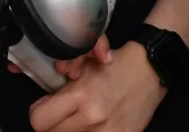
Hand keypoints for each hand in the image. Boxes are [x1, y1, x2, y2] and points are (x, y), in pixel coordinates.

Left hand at [28, 40, 164, 131]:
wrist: (150, 70)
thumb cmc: (114, 64)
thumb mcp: (83, 66)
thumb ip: (59, 85)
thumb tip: (40, 106)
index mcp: (80, 95)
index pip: (39, 121)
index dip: (39, 113)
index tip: (45, 108)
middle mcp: (92, 118)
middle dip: (54, 123)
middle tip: (64, 113)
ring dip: (72, 130)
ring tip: (81, 119)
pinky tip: (95, 126)